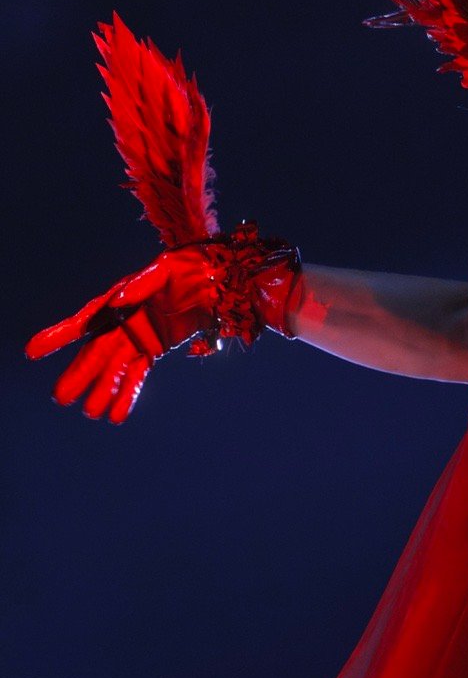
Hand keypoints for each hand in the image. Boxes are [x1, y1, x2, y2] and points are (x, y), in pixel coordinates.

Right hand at [25, 226, 300, 423]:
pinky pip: (138, 373)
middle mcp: (125, 319)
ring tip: (91, 414)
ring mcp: (141, 335)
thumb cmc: (193, 263)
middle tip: (61, 397)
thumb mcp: (169, 267)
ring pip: (116, 368)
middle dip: (80, 375)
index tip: (32, 351)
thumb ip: (142, 284)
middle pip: (98, 352)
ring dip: (104, 390)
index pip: (85, 321)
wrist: (223, 275)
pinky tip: (117, 414)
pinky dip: (128, 393)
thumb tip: (120, 299)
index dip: (59, 336)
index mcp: (121, 299)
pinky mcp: (158, 346)